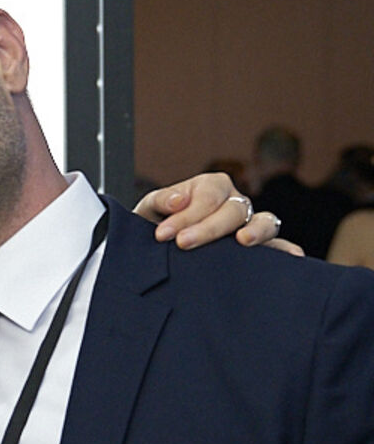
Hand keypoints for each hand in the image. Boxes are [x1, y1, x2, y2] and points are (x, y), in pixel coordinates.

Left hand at [135, 172, 291, 250]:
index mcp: (211, 187)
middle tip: (182, 243)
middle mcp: (235, 202)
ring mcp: (249, 225)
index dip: (187, 214)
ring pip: (265, 221)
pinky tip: (293, 256)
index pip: (208, 195)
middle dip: (208, 228)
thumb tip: (177, 201)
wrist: (157, 250)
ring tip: (244, 242)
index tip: (163, 235)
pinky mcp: (257, 249)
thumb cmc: (155, 225)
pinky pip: (276, 247)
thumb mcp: (149, 210)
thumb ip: (160, 201)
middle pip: (233, 210)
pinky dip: (285, 250)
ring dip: (256, 230)